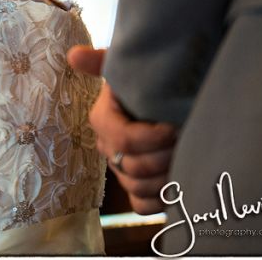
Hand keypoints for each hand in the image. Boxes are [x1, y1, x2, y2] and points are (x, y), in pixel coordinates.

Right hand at [68, 46, 177, 214]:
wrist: (168, 100)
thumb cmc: (149, 81)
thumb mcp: (128, 67)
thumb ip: (102, 62)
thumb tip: (73, 55)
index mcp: (103, 120)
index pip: (123, 140)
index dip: (152, 137)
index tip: (174, 125)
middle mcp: (107, 147)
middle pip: (134, 167)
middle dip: (166, 156)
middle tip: (188, 140)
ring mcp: (121, 170)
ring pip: (139, 188)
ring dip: (168, 177)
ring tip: (187, 157)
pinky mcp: (136, 189)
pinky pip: (142, 206)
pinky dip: (161, 200)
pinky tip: (177, 180)